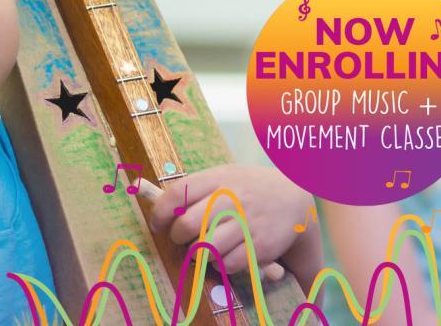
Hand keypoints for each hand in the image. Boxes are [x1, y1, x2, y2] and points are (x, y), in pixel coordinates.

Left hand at [148, 164, 320, 294]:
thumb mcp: (224, 177)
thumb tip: (146, 194)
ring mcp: (246, 222)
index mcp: (218, 178)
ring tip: (203, 247)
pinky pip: (227, 263)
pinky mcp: (259, 244)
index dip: (160, 212)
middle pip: (187, 225)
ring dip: (198, 252)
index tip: (158, 224)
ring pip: (205, 247)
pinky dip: (220, 263)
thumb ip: (194, 189)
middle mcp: (231, 198)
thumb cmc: (247, 188)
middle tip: (181, 238)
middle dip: (177, 237)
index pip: (178, 193)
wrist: (294, 197)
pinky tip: (225, 254)